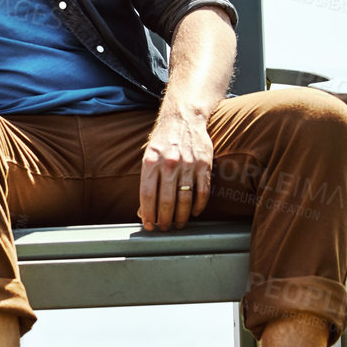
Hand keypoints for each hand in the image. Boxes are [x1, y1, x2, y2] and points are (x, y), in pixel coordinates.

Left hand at [139, 111, 212, 230]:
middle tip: (165, 228)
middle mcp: (169, 163)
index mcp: (151, 161)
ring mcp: (188, 164)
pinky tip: (195, 212)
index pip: (147, 195)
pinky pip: (203, 191)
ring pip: (185, 200)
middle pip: (166, 201)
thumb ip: (146, 182)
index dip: (148, 213)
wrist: (183, 118)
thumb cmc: (163, 141)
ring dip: (181, 217)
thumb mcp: (148, 156)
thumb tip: (142, 210)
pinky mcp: (204, 165)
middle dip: (165, 220)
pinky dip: (199, 206)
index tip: (149, 225)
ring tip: (178, 224)